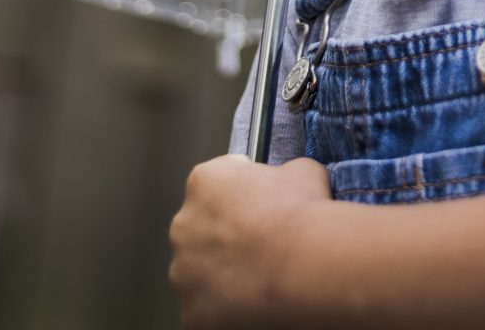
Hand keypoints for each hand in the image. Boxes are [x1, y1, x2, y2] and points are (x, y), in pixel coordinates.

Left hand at [170, 154, 331, 328]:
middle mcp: (184, 224)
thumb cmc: (299, 214)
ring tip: (259, 274)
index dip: (241, 191)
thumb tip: (288, 185)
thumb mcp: (301, 171)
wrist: (300, 264)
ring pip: (200, 271)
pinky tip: (253, 298)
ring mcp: (183, 272)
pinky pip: (207, 308)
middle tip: (258, 242)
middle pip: (201, 228)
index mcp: (204, 182)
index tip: (258, 200)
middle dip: (225, 235)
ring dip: (222, 271)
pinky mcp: (192, 312)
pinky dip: (225, 306)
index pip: (215, 182)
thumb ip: (281, 175)